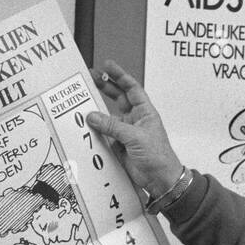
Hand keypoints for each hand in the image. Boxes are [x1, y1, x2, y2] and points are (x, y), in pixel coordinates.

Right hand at [87, 60, 184, 195]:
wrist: (160, 179)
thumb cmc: (159, 156)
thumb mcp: (135, 137)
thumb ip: (112, 126)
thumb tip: (93, 116)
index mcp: (145, 112)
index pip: (131, 88)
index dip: (120, 76)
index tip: (108, 66)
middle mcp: (135, 119)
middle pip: (118, 98)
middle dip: (106, 87)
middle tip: (92, 77)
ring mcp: (126, 132)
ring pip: (109, 116)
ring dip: (98, 110)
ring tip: (85, 100)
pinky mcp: (119, 145)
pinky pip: (105, 134)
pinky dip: (96, 129)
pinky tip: (88, 125)